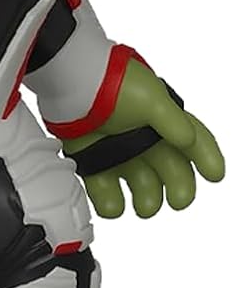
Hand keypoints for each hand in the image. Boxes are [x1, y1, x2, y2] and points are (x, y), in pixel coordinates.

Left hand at [66, 58, 224, 218]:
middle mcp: (143, 137)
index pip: (193, 141)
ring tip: (144, 207)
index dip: (207, 158)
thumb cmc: (114, 81)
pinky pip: (105, 188)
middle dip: (178, 188)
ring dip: (146, 200)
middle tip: (177, 201)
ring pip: (140, 184)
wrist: (73, 80)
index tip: (215, 175)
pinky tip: (114, 204)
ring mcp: (118, 150)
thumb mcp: (151, 97)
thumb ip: (171, 120)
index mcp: (163, 119)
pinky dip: (110, 201)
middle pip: (170, 169)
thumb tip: (187, 140)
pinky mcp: (93, 159)